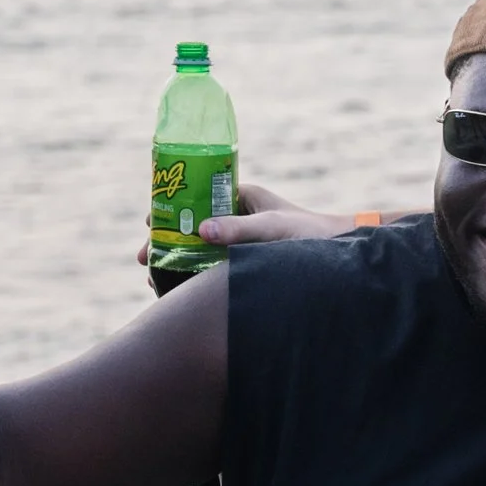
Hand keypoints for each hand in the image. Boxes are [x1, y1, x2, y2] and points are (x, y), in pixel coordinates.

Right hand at [135, 183, 364, 267]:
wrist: (342, 254)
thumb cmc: (310, 235)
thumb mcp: (272, 229)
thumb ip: (239, 229)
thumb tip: (201, 230)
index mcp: (241, 196)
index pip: (195, 196)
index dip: (169, 209)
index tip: (148, 224)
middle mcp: (237, 215)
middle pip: (190, 225)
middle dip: (165, 241)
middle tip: (144, 260)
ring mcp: (240, 239)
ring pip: (198, 247)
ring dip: (176, 260)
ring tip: (154, 279)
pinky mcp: (246, 261)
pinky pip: (212, 265)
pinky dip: (193, 274)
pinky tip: (177, 289)